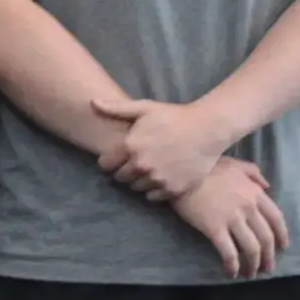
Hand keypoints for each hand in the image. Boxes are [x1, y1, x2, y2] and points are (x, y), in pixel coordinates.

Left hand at [93, 96, 231, 201]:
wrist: (209, 129)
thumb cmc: (174, 116)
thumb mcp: (144, 108)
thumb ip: (116, 109)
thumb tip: (91, 102)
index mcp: (130, 147)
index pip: (105, 165)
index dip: (110, 161)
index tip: (118, 158)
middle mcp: (142, 166)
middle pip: (120, 178)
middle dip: (124, 171)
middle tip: (136, 163)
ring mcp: (158, 179)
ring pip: (136, 188)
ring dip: (140, 181)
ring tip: (150, 170)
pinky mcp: (174, 189)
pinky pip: (154, 197)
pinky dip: (155, 190)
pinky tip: (161, 177)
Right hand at [171, 156, 290, 278]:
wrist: (179, 172)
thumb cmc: (205, 167)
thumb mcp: (234, 164)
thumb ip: (253, 173)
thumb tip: (267, 186)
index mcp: (255, 193)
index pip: (277, 219)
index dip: (281, 236)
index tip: (281, 248)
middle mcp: (248, 208)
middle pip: (266, 237)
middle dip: (269, 256)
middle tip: (267, 268)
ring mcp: (232, 219)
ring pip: (251, 248)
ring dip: (254, 264)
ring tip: (250, 274)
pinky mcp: (214, 229)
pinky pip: (229, 252)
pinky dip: (232, 265)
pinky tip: (231, 273)